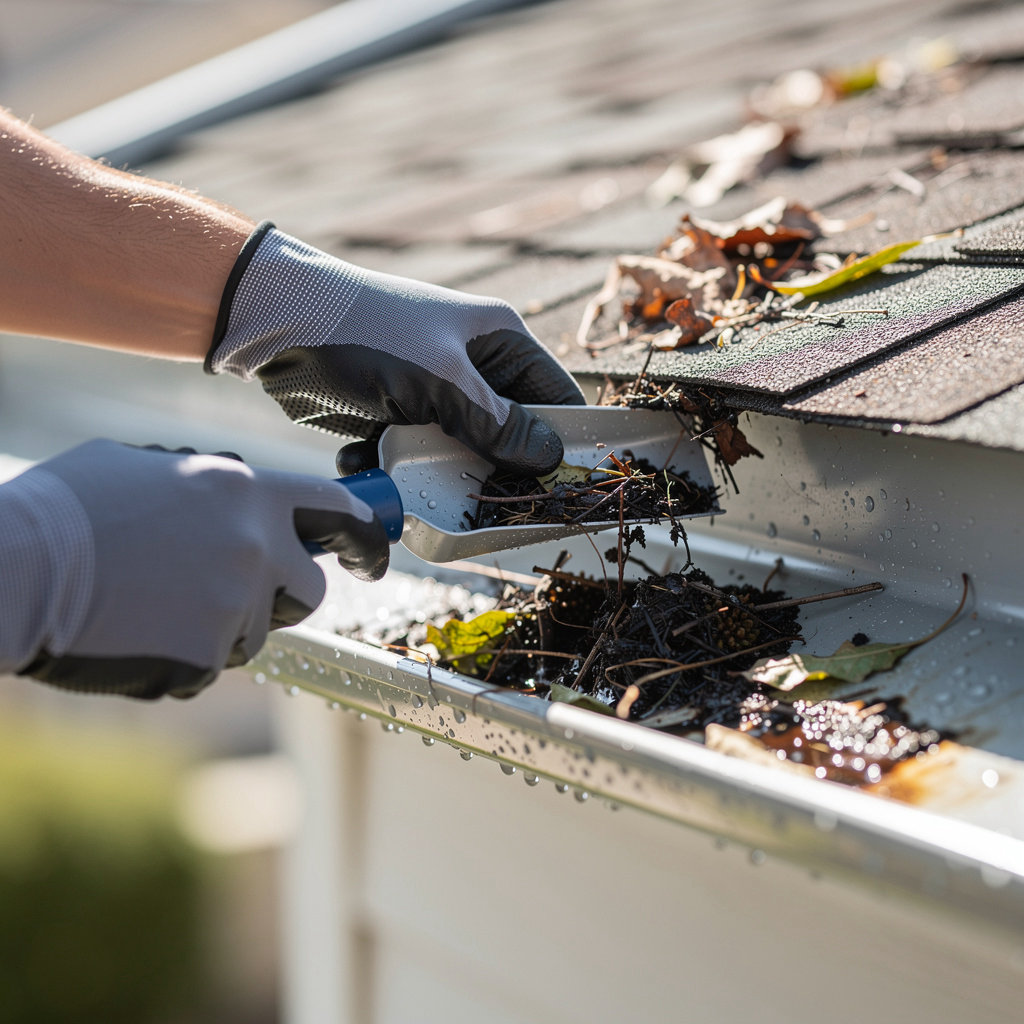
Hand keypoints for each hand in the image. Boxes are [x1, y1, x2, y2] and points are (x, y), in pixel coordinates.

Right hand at [2, 440, 388, 698]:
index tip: (375, 554)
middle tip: (232, 594)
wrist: (16, 567)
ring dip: (218, 626)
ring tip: (150, 603)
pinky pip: (208, 664)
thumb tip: (233, 498)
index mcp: (245, 491)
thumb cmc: (69, 508)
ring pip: (254, 632)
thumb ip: (209, 485)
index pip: (336, 508)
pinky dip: (179, 656)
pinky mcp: (204, 656)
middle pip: (309, 589)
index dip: (363, 534)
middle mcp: (255, 546)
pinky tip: (132, 631)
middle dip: (281, 596)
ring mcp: (233, 604)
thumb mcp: (148, 467)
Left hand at [206, 225, 585, 476]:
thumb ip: (497, 424)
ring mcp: (433, 392)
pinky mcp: (397, 414)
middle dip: (489, 470)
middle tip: (478, 500)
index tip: (561, 490)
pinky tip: (365, 456)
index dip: (563, 444)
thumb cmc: (366, 334)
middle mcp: (473, 367)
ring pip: (458, 454)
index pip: (556, 398)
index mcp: (499, 341)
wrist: (275, 322)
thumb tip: (549, 458)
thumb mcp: (441, 380)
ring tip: (408, 474)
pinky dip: (392, 465)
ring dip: (432, 473)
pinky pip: (413, 455)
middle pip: (509, 436)